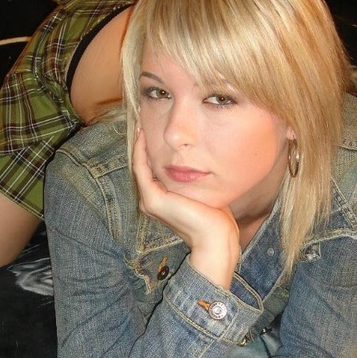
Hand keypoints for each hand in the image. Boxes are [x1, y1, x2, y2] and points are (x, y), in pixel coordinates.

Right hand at [132, 129, 239, 287]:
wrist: (216, 239)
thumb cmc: (217, 219)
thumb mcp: (205, 191)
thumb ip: (198, 179)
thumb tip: (205, 163)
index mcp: (162, 200)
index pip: (152, 170)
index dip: (151, 149)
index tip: (153, 128)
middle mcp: (151, 201)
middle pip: (143, 165)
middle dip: (143, 143)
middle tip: (141, 118)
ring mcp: (150, 201)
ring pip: (140, 165)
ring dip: (139, 143)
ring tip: (140, 122)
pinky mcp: (153, 199)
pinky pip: (142, 169)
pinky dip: (140, 151)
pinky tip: (143, 134)